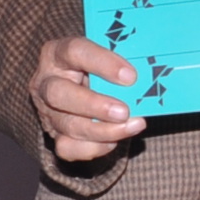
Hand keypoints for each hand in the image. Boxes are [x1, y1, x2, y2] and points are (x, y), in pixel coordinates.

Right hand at [32, 35, 143, 162]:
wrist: (84, 85)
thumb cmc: (99, 66)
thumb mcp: (105, 56)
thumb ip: (122, 59)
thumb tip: (153, 69)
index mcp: (57, 53)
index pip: (75, 51)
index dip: (102, 63)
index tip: (131, 76)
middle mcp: (46, 82)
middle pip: (59, 93)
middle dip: (94, 105)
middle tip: (124, 111)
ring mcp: (47, 111)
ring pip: (67, 125)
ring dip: (102, 130)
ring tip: (132, 126)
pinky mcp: (54, 135)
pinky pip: (68, 148)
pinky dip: (93, 148)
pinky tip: (114, 141)